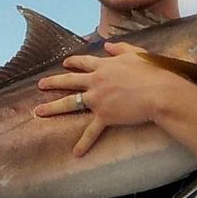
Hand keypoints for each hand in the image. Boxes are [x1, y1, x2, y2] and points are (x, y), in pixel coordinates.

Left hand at [34, 41, 179, 156]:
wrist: (158, 92)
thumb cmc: (151, 71)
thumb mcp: (136, 53)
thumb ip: (120, 48)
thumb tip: (107, 45)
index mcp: (104, 65)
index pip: (84, 63)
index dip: (73, 63)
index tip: (65, 63)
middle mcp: (96, 81)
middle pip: (69, 81)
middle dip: (53, 82)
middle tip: (40, 85)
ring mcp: (98, 99)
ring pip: (70, 103)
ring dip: (53, 107)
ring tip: (39, 111)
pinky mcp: (104, 116)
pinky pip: (91, 132)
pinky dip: (83, 143)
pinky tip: (75, 153)